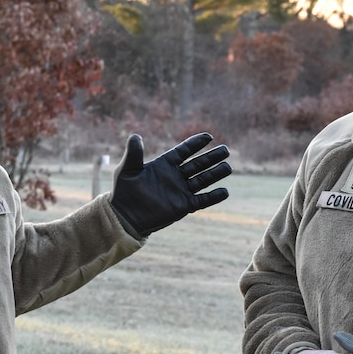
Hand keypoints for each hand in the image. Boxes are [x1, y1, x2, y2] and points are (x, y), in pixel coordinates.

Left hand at [110, 132, 231, 236]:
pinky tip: (225, 192)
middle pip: (197, 164)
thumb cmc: (124, 192)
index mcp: (164, 164)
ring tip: (228, 167)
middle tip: (226, 150)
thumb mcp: (127, 170)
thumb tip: (135, 136)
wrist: (125, 216)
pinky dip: (213, 197)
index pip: (184, 151)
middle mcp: (175, 176)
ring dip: (215, 174)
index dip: (195, 144)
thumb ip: (134, 154)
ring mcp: (180, 191)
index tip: (208, 136)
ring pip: (202, 180)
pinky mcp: (183, 206)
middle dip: (211, 157)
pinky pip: (201, 200)